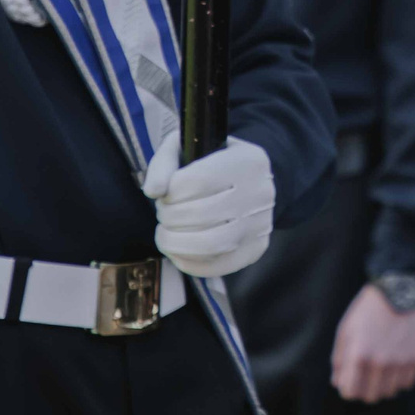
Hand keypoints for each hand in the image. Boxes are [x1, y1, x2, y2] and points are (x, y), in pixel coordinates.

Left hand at [139, 133, 273, 276]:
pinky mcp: (255, 250)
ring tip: (165, 233)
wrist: (251, 183)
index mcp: (248, 161)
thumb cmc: (212, 163)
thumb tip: (153, 192)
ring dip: (174, 242)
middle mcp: (261, 194)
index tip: (165, 193)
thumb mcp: (189, 148)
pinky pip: (216, 266)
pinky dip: (186, 261)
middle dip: (169, 216)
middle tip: (163, 213)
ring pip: (209, 245)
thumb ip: (164, 163)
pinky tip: (176, 249)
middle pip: (201, 214)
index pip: (199, 180)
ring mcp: (261, 225)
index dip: (171, 192)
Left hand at [331, 283, 414, 403]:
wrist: (398, 291)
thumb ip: (339, 359)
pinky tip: (394, 365)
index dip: (347, 389)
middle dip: (363, 390)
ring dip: (382, 385)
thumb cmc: (367, 310)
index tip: (349, 381)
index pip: (350, 392)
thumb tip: (337, 382)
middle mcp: (380, 363)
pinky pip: (406, 383)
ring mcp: (400, 362)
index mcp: (359, 356)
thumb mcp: (346, 330)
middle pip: (370, 396)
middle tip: (364, 376)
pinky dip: (399, 379)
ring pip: (389, 392)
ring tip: (380, 368)